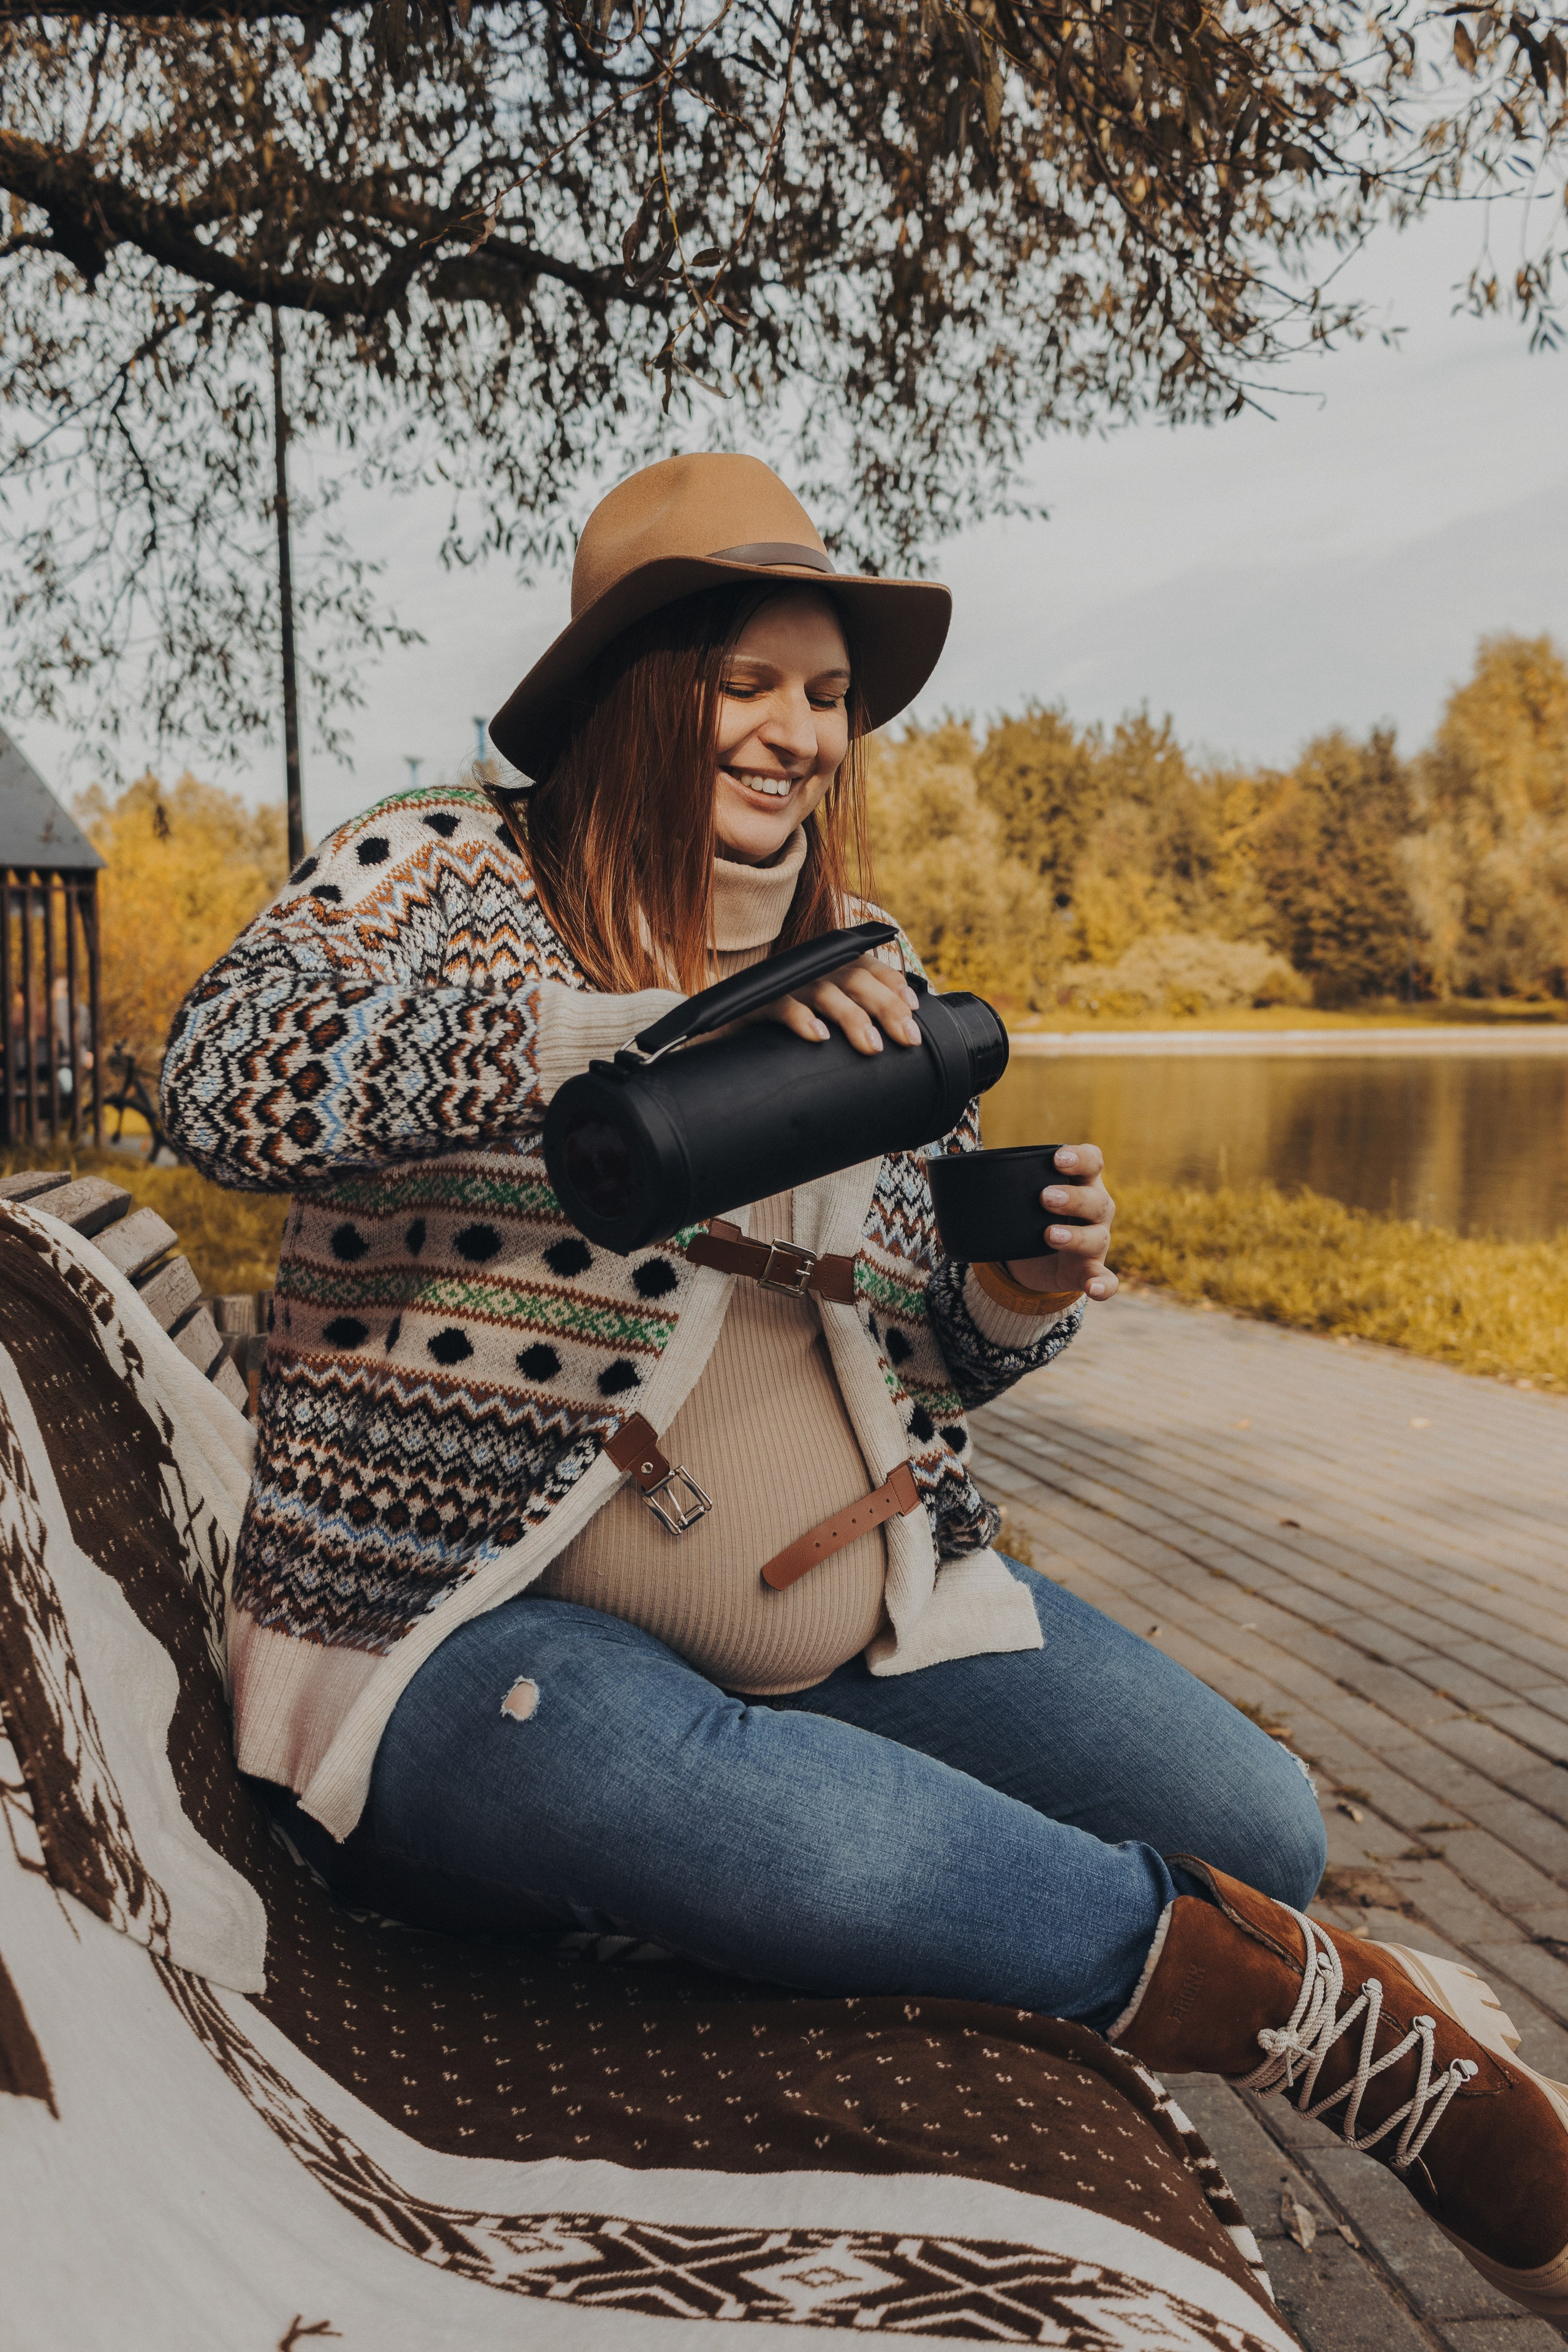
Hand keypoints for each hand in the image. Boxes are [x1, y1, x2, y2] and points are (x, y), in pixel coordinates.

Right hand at [748, 952, 921, 1057]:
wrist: (717, 1047)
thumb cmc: (774, 1041)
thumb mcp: (818, 1030)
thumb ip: (847, 1029)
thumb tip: (889, 1048)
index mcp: (825, 973)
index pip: (866, 967)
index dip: (892, 983)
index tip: (915, 1009)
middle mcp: (807, 973)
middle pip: (853, 979)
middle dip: (886, 1007)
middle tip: (907, 1038)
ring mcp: (781, 986)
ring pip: (825, 991)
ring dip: (853, 1017)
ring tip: (872, 1046)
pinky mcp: (753, 1004)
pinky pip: (780, 1005)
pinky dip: (801, 1018)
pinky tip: (819, 1036)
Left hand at [1004, 1145, 1116, 1301]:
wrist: (1038, 1259)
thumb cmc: (1032, 1216)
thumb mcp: (1022, 1197)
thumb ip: (1000, 1185)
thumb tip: (948, 1182)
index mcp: (1083, 1183)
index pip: (1092, 1162)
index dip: (1079, 1158)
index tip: (1058, 1159)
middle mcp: (1096, 1210)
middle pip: (1096, 1200)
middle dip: (1072, 1197)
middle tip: (1045, 1197)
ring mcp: (1096, 1241)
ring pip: (1097, 1237)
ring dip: (1075, 1236)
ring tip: (1050, 1235)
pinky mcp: (1090, 1270)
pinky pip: (1106, 1280)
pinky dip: (1102, 1285)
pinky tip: (1093, 1290)